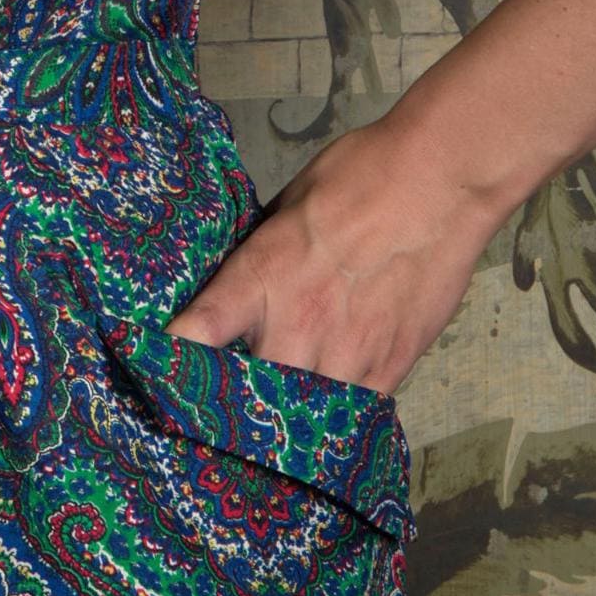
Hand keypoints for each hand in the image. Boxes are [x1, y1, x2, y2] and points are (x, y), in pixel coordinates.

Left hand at [164, 118, 499, 399]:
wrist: (440, 181)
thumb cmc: (363, 173)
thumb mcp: (289, 204)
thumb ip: (264, 251)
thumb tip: (246, 275)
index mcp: (261, 275)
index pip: (198, 331)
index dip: (171, 358)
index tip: (155, 374)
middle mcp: (298, 324)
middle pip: (249, 395)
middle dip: (236, 402)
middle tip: (229, 407)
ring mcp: (346, 352)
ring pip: (302, 417)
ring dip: (290, 417)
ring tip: (281, 421)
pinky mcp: (391, 366)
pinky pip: (354, 415)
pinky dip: (339, 418)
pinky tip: (331, 411)